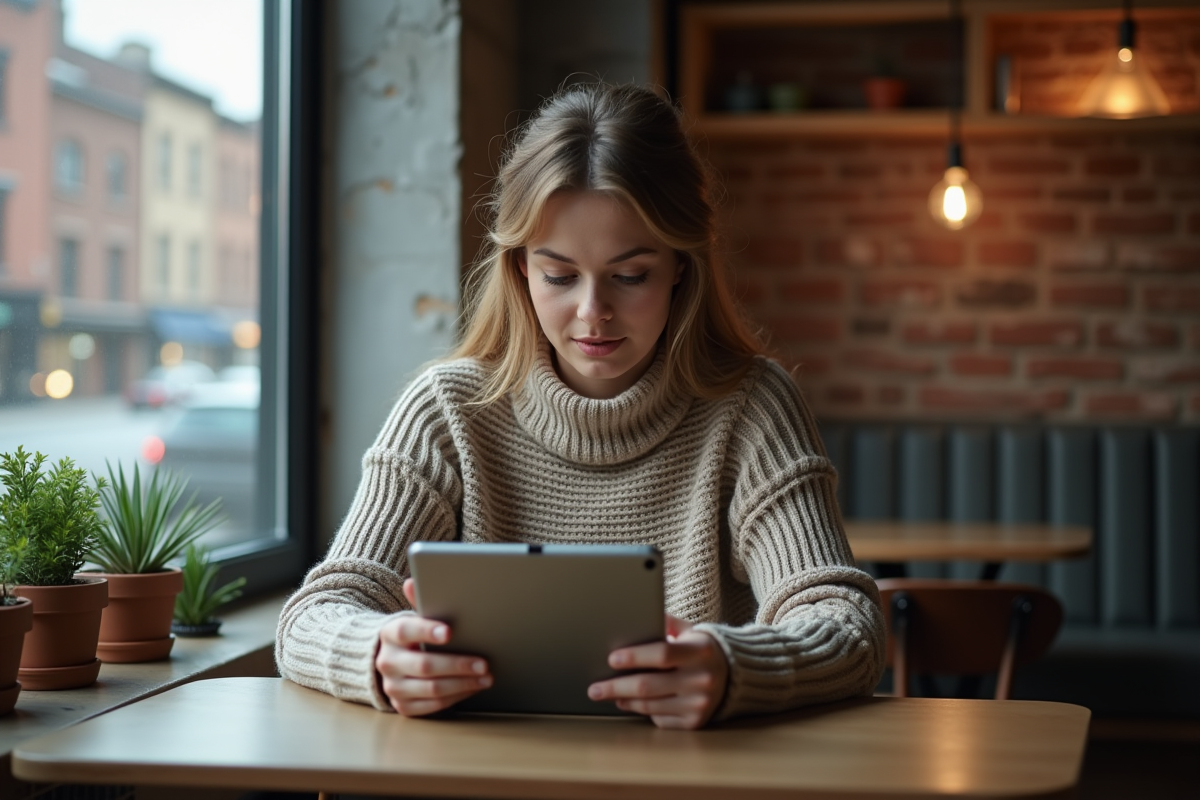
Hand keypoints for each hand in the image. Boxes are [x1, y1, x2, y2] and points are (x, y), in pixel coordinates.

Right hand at [374, 578, 491, 716]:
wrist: (388, 661)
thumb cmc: (410, 636)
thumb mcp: (412, 617)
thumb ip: (418, 601)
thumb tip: (412, 582)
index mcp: (389, 634)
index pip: (406, 631)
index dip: (427, 631)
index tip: (450, 632)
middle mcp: (387, 662)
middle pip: (424, 665)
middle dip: (457, 665)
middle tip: (483, 663)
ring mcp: (393, 687)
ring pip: (431, 689)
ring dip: (463, 684)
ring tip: (486, 677)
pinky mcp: (403, 706)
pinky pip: (433, 706)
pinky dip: (456, 697)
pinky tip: (473, 688)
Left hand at [587, 614, 728, 729]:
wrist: (735, 676)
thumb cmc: (702, 649)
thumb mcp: (690, 630)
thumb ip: (665, 621)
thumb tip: (635, 615)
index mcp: (699, 651)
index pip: (662, 654)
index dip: (634, 657)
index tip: (611, 659)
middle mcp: (702, 679)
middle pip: (648, 686)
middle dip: (616, 687)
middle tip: (594, 688)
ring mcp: (700, 704)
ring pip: (650, 706)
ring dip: (625, 700)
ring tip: (610, 694)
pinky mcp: (696, 722)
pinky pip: (660, 720)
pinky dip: (643, 712)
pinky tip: (632, 703)